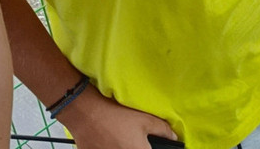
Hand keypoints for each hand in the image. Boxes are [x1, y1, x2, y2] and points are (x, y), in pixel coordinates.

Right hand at [55, 85, 178, 148]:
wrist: (86, 113)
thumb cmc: (116, 115)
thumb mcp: (144, 119)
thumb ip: (162, 130)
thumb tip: (174, 137)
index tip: (147, 144)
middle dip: (137, 147)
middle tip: (132, 140)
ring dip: (123, 147)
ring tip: (119, 139)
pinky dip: (110, 148)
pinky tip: (109, 142)